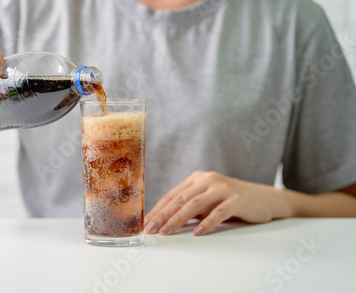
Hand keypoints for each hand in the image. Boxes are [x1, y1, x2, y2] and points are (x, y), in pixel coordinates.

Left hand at [144, 171, 292, 235]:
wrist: (264, 198)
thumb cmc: (231, 200)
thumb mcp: (207, 200)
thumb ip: (190, 206)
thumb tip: (165, 220)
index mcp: (198, 178)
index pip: (173, 194)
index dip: (158, 209)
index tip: (146, 222)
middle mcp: (208, 180)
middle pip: (181, 199)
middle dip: (163, 215)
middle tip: (151, 228)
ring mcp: (223, 188)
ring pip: (195, 205)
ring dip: (178, 219)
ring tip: (167, 231)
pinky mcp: (236, 199)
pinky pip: (218, 212)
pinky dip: (206, 223)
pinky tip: (197, 232)